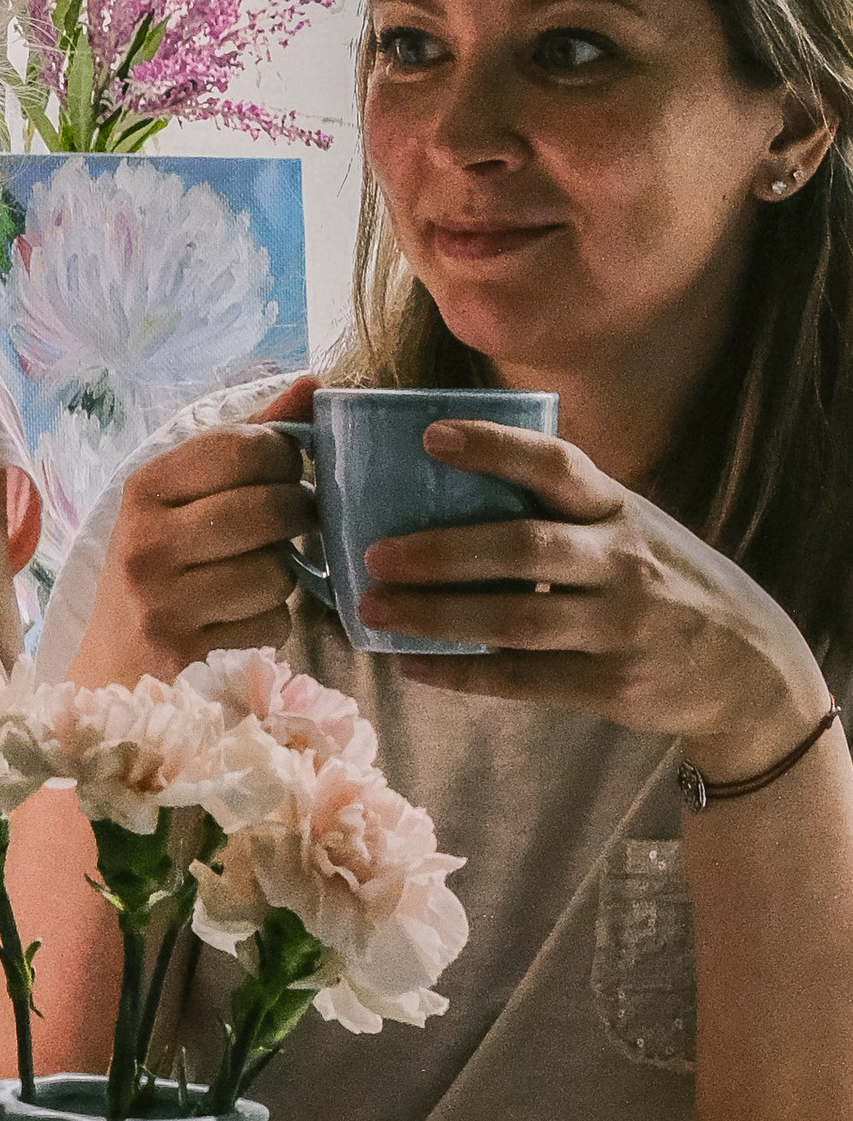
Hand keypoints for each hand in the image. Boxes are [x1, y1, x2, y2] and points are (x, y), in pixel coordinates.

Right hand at [73, 376, 316, 680]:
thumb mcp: (181, 500)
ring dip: (282, 576)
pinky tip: (238, 621)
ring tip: (253, 577)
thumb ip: (245, 442)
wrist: (111, 668)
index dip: (284, 456)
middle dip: (297, 514)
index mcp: (142, 491)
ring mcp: (163, 607)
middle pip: (268, 509)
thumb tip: (314, 383)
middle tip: (292, 522)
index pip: (241, 447)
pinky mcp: (188, 658)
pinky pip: (273, 624)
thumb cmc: (159, 570)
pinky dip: (270, 622)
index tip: (285, 472)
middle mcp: (145, 546)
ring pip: (277, 572)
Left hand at [360, 419, 832, 766]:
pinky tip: (412, 664)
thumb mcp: (633, 530)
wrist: (747, 668)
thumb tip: (449, 497)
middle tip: (374, 554)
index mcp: (620, 510)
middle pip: (523, 549)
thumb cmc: (665, 584)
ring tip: (375, 611)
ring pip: (515, 620)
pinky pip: (521, 680)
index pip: (556, 465)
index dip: (493, 448)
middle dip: (441, 551)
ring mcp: (619, 626)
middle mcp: (623, 562)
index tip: (430, 435)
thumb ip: (564, 514)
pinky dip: (460, 673)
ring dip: (436, 617)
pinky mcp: (610, 685)